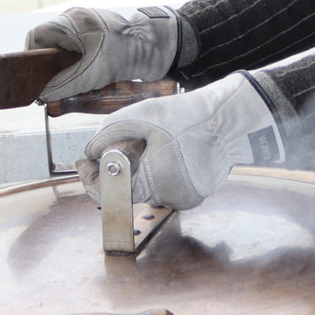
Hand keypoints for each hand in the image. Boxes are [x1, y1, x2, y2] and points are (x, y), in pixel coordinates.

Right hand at [24, 5, 179, 101]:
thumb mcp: (91, 74)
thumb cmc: (126, 54)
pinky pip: (80, 50)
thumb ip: (63, 86)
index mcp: (70, 21)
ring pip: (65, 49)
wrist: (157, 47)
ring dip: (68, 68)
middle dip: (52, 67)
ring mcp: (88, 25)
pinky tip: (90, 77)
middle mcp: (76, 19)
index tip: (35, 78)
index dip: (32, 59)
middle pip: (50, 45)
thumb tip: (42, 96)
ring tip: (77, 82)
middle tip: (56, 86)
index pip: (37, 37)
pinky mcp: (99, 34)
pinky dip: (81, 64)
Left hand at [78, 74, 286, 209]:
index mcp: (156, 183)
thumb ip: (108, 134)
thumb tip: (92, 151)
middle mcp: (171, 198)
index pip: (111, 193)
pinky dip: (156, 172)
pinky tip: (162, 151)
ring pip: (147, 188)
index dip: (91, 177)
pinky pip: (165, 186)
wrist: (231, 120)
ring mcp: (185, 198)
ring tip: (143, 144)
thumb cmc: (189, 117)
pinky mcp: (195, 194)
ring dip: (137, 170)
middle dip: (116, 169)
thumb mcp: (140, 116)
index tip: (84, 161)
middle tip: (112, 146)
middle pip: (128, 190)